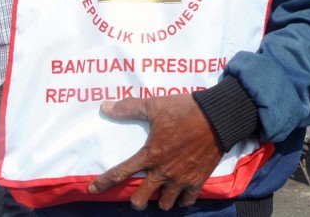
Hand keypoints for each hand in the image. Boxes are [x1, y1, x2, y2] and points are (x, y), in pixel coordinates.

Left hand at [88, 95, 222, 210]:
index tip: (92, 189)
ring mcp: (181, 178)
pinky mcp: (198, 180)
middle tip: (139, 194)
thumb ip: (130, 108)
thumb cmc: (185, 111)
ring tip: (161, 192)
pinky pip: (186, 200)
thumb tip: (105, 106)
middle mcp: (163, 171)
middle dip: (136, 200)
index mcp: (150, 154)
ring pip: (164, 203)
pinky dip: (182, 199)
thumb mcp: (155, 105)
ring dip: (160, 200)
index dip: (104, 182)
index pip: (120, 172)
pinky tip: (180, 194)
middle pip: (140, 199)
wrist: (217, 117)